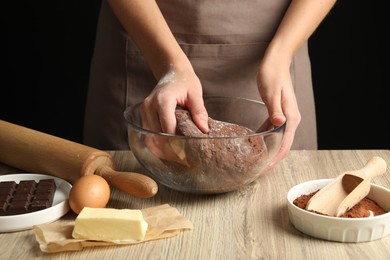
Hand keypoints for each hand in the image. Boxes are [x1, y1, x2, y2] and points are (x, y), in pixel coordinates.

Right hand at [139, 66, 208, 163]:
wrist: (172, 71)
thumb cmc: (185, 81)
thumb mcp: (195, 94)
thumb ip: (199, 111)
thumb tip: (204, 130)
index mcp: (163, 100)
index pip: (167, 129)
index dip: (176, 145)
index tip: (186, 156)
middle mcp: (149, 106)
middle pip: (156, 137)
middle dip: (168, 151)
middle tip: (182, 162)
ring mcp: (144, 110)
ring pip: (149, 138)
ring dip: (161, 150)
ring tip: (176, 158)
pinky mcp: (143, 114)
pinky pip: (147, 134)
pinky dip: (157, 143)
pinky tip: (169, 149)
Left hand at [257, 56, 300, 170]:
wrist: (277, 62)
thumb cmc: (272, 75)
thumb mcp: (271, 93)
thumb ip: (274, 110)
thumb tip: (279, 124)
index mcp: (291, 117)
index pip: (285, 144)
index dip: (275, 159)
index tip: (265, 169)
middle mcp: (291, 119)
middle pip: (283, 145)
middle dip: (272, 159)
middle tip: (258, 169)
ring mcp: (287, 117)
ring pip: (279, 139)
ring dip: (269, 149)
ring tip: (256, 159)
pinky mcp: (280, 113)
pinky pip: (274, 130)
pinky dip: (266, 138)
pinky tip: (256, 141)